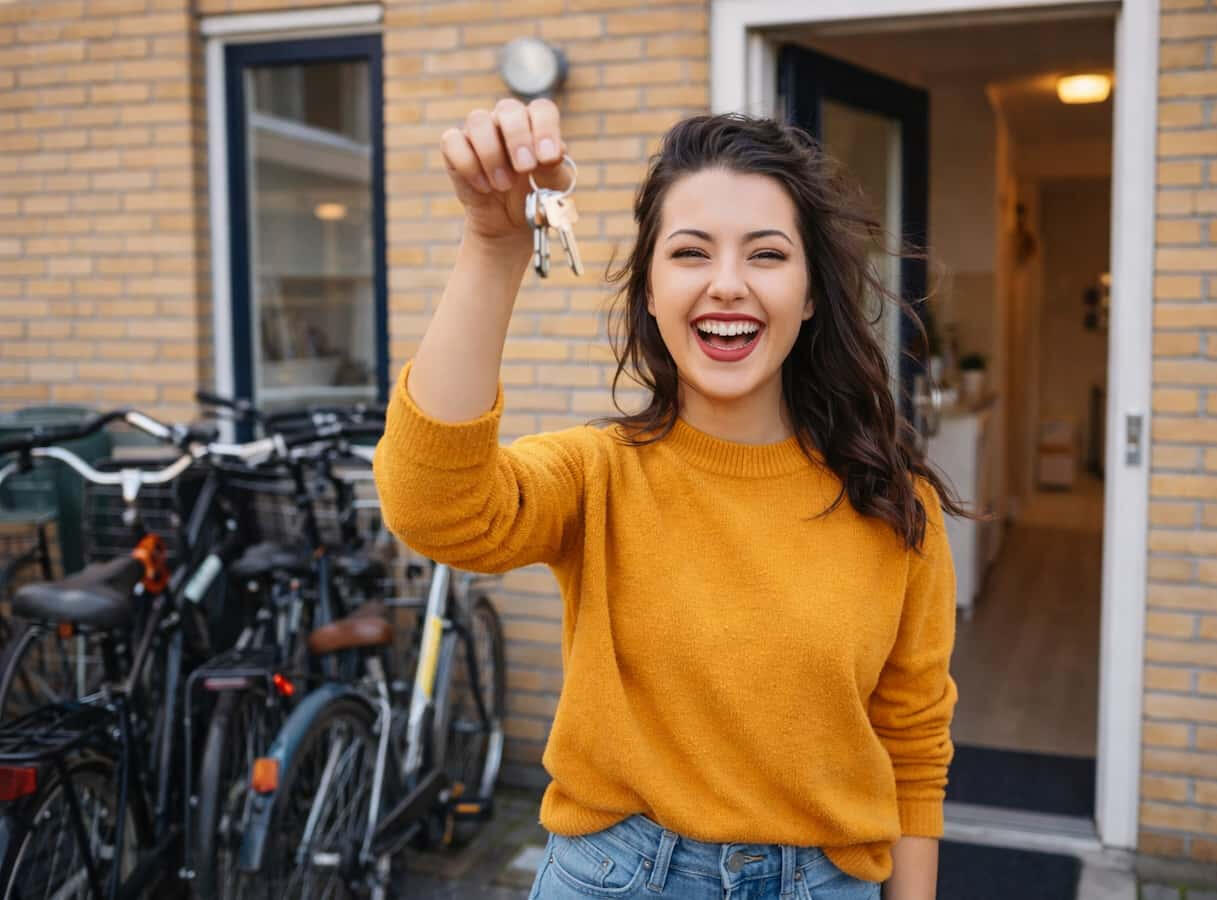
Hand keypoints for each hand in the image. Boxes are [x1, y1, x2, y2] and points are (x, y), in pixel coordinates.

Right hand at [440, 97, 568, 243]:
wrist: (509, 224)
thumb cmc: (534, 197)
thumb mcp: (552, 188)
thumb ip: (555, 170)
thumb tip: (554, 154)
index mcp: (534, 125)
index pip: (541, 109)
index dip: (546, 128)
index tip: (548, 157)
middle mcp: (505, 122)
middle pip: (508, 108)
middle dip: (518, 138)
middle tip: (525, 168)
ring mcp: (479, 133)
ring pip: (478, 121)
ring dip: (492, 155)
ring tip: (504, 185)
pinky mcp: (455, 149)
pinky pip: (452, 142)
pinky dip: (468, 165)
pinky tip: (484, 187)